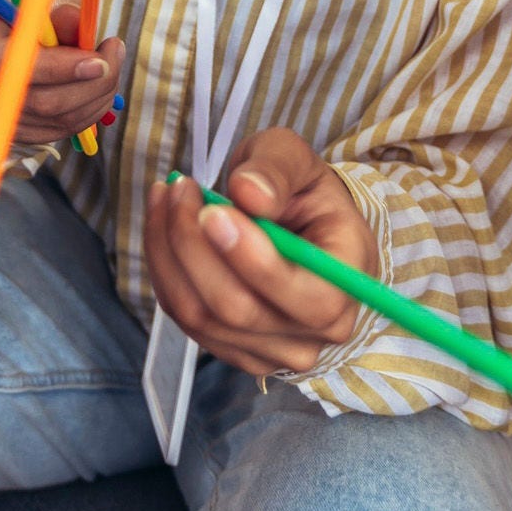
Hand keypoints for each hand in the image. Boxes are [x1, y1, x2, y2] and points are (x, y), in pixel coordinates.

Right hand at [0, 0, 124, 144]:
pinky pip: (46, 131)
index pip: (4, 61)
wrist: (12, 20)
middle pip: (27, 98)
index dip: (56, 68)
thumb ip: (60, 7)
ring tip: (111, 68)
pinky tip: (95, 91)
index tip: (100, 62)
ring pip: (44, 119)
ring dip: (91, 100)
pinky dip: (80, 115)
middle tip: (115, 60)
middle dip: (86, 86)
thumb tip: (76, 22)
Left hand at [145, 128, 378, 377]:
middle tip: (180, 187)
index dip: (255, 261)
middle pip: (239, 309)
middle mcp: (316, 334)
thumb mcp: (296, 159)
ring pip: (201, 315)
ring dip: (169, 250)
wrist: (295, 222)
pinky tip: (163, 222)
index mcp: (348, 284)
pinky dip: (163, 266)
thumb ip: (277, 170)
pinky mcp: (232, 349)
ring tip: (167, 194)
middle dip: (194, 245)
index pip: (309, 300)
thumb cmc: (300, 189)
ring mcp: (272, 351)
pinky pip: (183, 316)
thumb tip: (248, 193)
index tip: (213, 211)